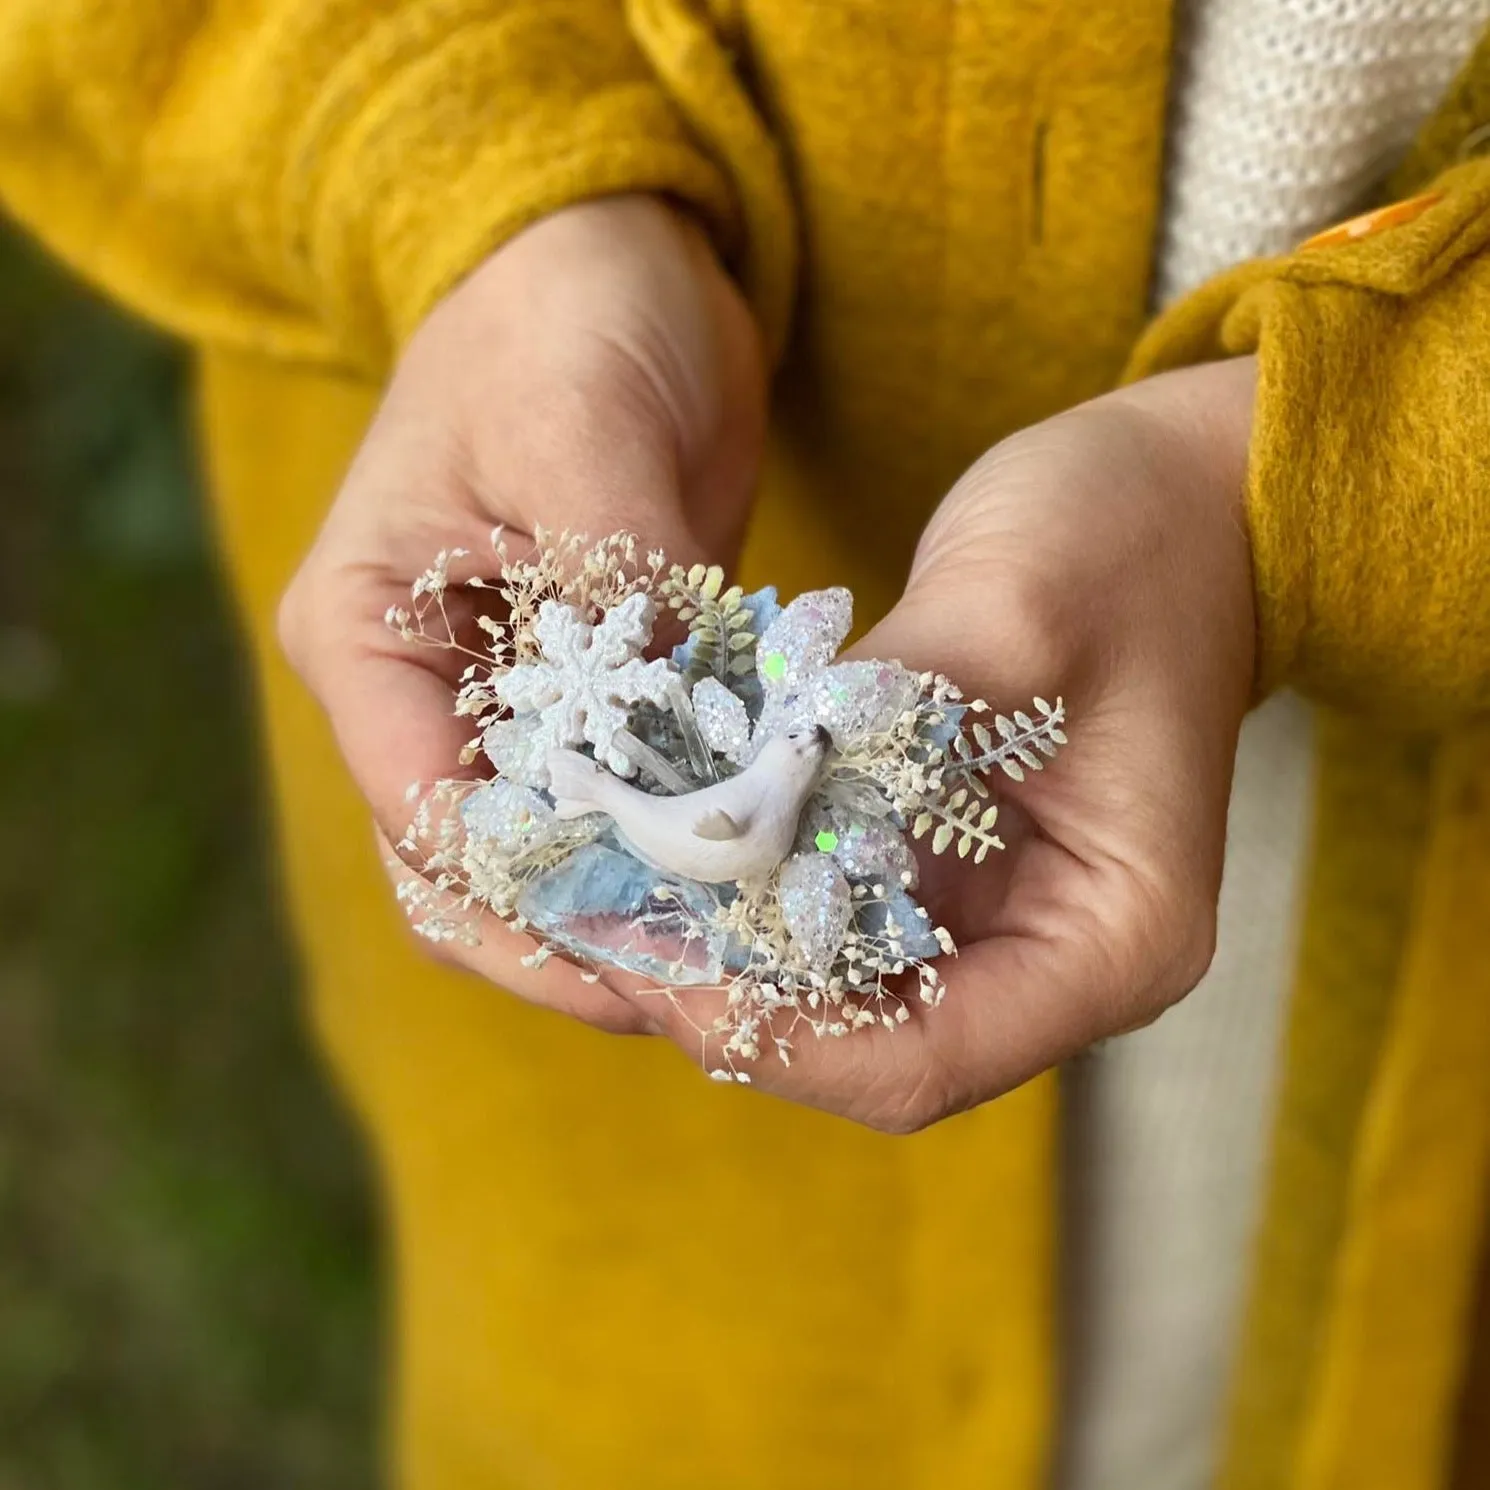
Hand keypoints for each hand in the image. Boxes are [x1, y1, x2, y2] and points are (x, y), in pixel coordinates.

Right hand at [278, 194, 765, 1030]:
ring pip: (546, 863)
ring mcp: (501, 706)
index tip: (640, 955)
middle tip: (705, 993)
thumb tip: (691, 741)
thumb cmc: (566, 318)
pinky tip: (752, 886)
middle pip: (474, 873)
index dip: (528, 900)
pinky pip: (618, 812)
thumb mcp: (581, 432)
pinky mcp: (589, 702)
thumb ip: (622, 590)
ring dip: (629, 917)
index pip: (425, 812)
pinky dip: (672, 856)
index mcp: (367, 635)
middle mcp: (419, 693)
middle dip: (578, 941)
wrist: (615, 269)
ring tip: (737, 963)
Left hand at [663, 356, 1258, 1128]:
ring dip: (713, 954)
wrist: (1181, 500)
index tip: (650, 963)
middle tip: (588, 927)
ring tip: (594, 897)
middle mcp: (1052, 958)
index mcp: (1113, 939)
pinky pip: (825, 910)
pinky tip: (654, 846)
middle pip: (860, 1045)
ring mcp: (994, 916)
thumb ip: (875, 716)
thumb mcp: (1013, 606)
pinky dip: (740, 891)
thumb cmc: (1132, 539)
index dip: (772, 1036)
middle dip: (719, 1000)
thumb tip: (724, 800)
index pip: (922, 1058)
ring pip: (828, 990)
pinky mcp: (943, 864)